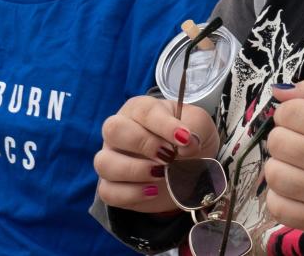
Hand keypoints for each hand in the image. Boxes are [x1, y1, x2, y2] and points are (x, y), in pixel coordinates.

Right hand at [94, 95, 219, 212]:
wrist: (191, 168)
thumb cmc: (190, 137)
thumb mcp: (199, 125)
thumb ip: (194, 127)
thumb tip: (186, 144)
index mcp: (141, 109)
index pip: (144, 111)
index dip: (164, 125)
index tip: (184, 139)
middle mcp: (120, 130)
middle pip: (113, 130)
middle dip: (143, 144)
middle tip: (168, 156)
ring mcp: (111, 158)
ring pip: (104, 162)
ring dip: (134, 170)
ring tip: (161, 175)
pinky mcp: (112, 185)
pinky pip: (107, 191)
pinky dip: (130, 194)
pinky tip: (153, 191)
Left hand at [265, 80, 303, 239]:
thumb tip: (278, 91)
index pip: (291, 113)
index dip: (289, 112)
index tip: (299, 119)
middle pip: (278, 142)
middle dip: (283, 137)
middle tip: (298, 142)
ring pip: (273, 174)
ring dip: (279, 166)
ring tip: (296, 165)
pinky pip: (276, 205)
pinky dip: (278, 195)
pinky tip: (295, 188)